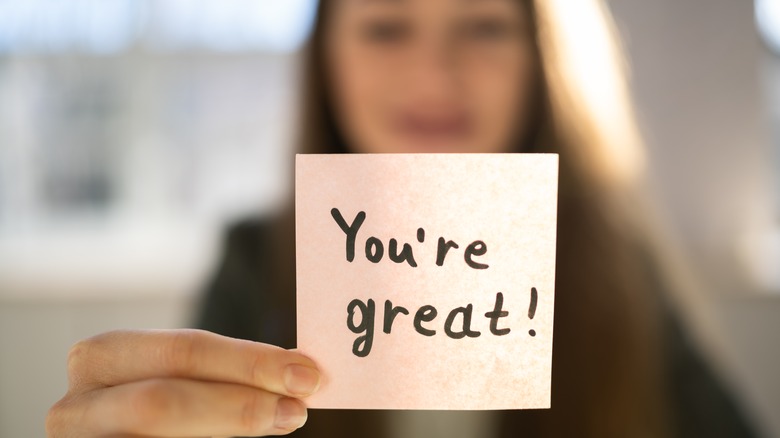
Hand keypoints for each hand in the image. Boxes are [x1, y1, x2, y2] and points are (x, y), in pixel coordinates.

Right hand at [46, 329, 319, 436]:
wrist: (120, 430)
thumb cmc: (154, 407)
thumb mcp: (180, 380)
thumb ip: (226, 375)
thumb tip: (301, 373)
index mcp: (100, 358)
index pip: (182, 351)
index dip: (248, 362)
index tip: (307, 373)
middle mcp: (75, 405)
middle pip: (162, 402)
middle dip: (239, 403)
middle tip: (298, 407)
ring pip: (155, 433)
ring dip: (229, 427)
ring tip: (281, 421)